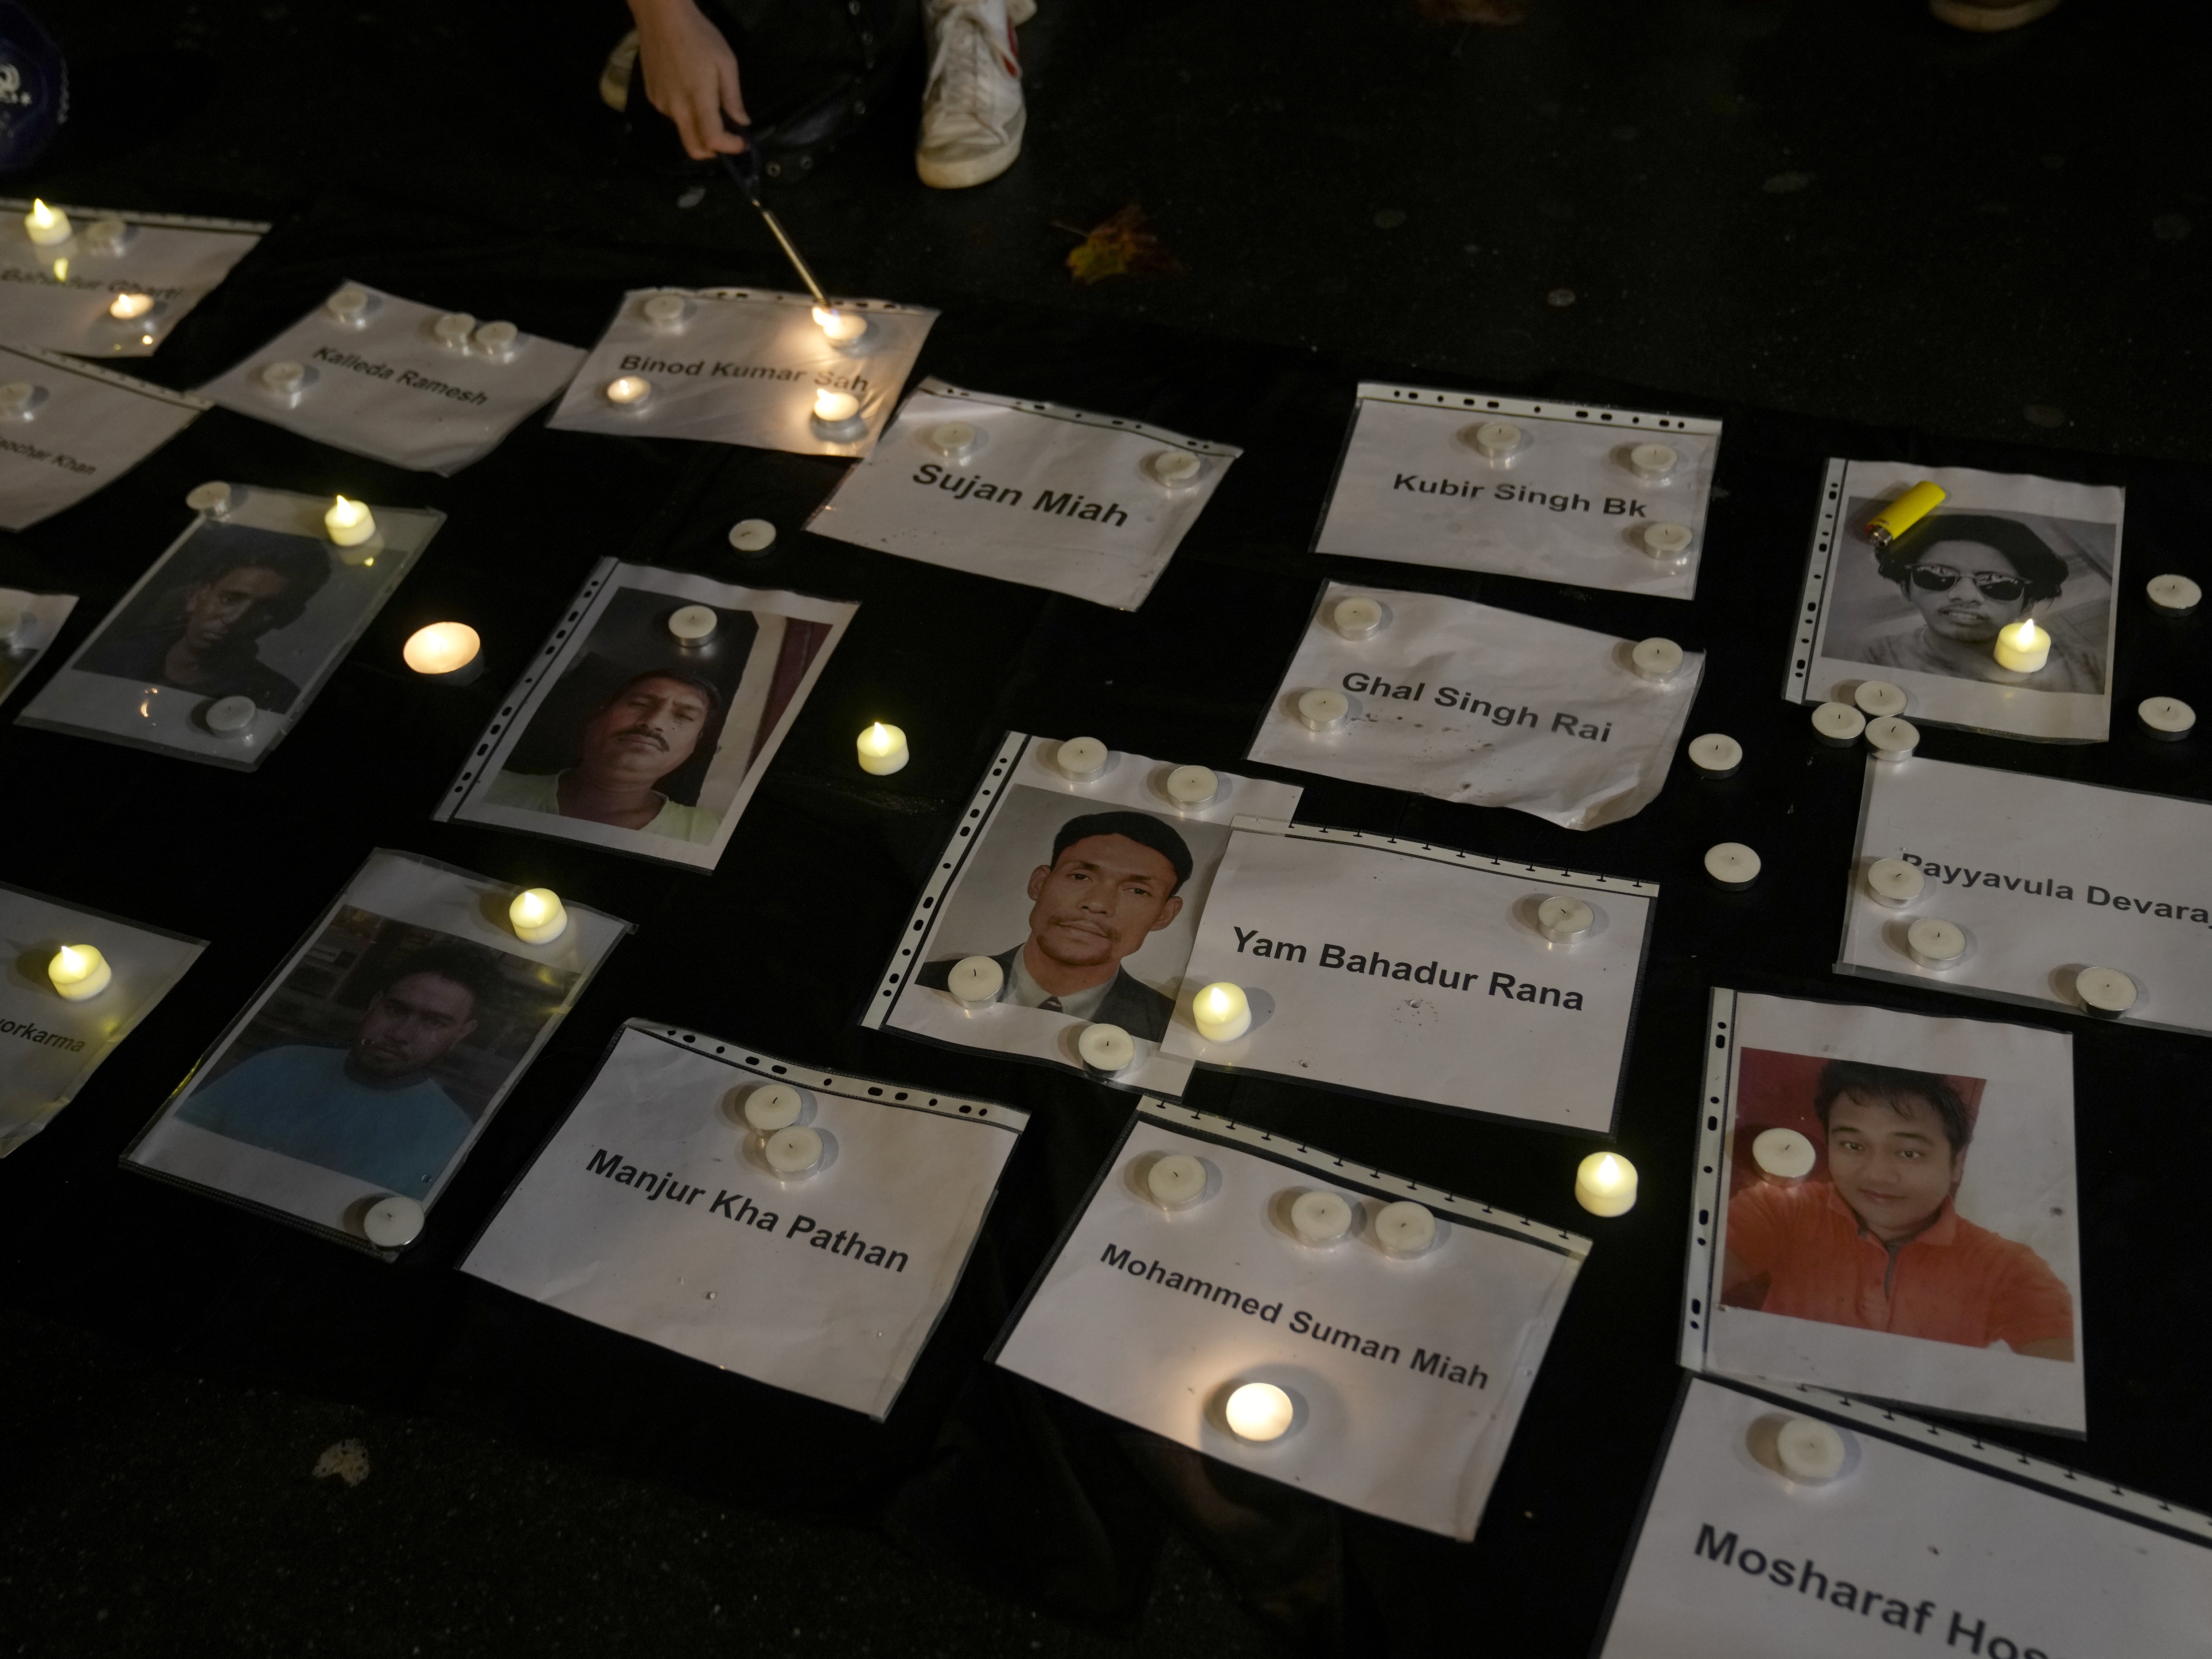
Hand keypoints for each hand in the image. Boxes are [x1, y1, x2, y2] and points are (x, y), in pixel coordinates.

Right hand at [629, 0, 749, 159]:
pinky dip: (684, 112)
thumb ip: (733, 97)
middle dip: (713, 151)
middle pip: (693, 148)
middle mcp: (676, 107)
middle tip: (726, 139)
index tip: (741, 142)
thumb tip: (742, 121)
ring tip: (705, 101)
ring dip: (698, 127)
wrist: (661, 17)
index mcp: (698, 98)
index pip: (712, 139)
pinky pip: (672, 115)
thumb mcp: (726, 63)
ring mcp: (660, 103)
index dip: (730, 147)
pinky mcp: (651, 96)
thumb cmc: (698, 35)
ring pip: (683, 130)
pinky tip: (687, 89)